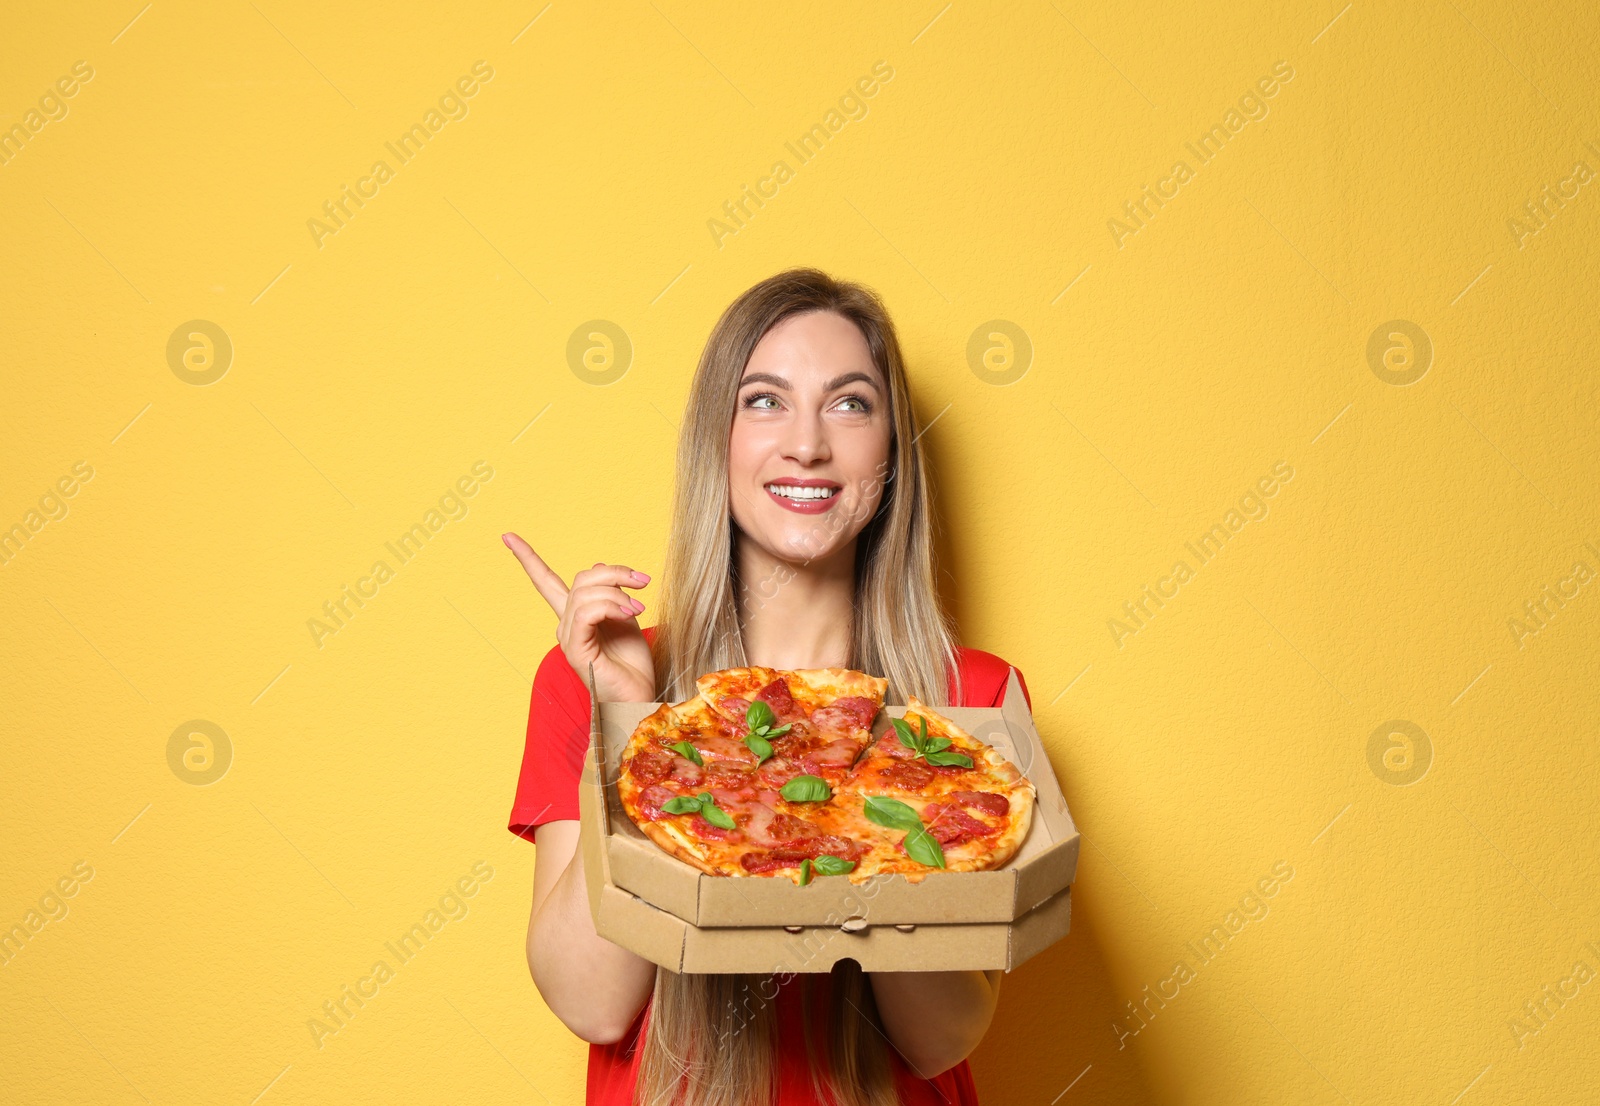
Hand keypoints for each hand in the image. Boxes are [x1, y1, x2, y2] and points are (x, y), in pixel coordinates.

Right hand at [502, 533, 656, 702]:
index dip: (528, 558)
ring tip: (638, 608)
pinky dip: (610, 606)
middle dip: (615, 572)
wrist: (639, 696)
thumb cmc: (632, 663)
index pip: (546, 581)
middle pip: (582, 578)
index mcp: (575, 616)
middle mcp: (566, 625)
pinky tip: (629, 614)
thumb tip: (601, 567)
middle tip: (642, 582)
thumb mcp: (624, 617)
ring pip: (585, 593)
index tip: (508, 536)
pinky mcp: (575, 649)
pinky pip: (585, 613)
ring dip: (617, 593)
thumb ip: (610, 593)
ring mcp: (568, 637)